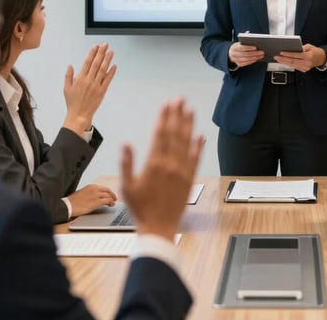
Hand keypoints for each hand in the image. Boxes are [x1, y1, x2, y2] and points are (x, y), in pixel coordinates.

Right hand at [63, 43, 116, 134]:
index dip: (92, 53)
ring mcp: (96, 86)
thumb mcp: (66, 88)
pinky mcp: (102, 91)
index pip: (87, 62)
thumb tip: (70, 66)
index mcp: (80, 79)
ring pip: (103, 70)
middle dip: (101, 53)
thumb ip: (68, 76)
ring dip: (107, 60)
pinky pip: (108, 80)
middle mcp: (89, 81)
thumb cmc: (73, 102)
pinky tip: (114, 66)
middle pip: (96, 64)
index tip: (95, 46)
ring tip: (111, 52)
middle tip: (105, 45)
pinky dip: (111, 73)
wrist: (79, 114)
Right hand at [67, 184, 117, 216]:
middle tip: (114, 199)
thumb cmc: (74, 201)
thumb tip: (97, 196)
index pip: (104, 188)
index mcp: (91, 186)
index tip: (111, 195)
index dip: (109, 192)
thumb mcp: (83, 193)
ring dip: (112, 200)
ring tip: (112, 203)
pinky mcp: (96, 202)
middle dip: (112, 195)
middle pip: (108, 191)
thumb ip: (91, 193)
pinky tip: (111, 205)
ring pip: (108, 196)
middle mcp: (95, 189)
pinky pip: (107, 201)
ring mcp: (96, 195)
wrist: (68, 205)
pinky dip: (111, 202)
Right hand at [120, 98, 203, 240]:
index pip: (160, 134)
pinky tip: (200, 135)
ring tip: (190, 109)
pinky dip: (199, 146)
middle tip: (180, 99)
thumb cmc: (140, 208)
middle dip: (177, 115)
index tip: (167, 104)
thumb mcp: (126, 186)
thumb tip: (126, 144)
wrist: (158, 227)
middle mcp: (170, 164)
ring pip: (187, 142)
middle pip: (175, 134)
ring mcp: (182, 171)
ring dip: (189, 125)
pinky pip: (196, 159)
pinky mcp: (190, 179)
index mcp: (154, 164)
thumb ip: (126, 164)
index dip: (164, 117)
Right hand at [228, 41, 264, 67]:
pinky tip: (257, 58)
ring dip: (255, 57)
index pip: (241, 47)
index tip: (255, 47)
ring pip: (246, 59)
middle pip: (245, 54)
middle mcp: (234, 54)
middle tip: (262, 52)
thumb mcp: (240, 43)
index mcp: (234, 47)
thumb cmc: (238, 47)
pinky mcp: (239, 64)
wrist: (231, 53)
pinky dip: (252, 61)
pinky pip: (247, 63)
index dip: (248, 48)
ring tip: (261, 55)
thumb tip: (255, 41)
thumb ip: (246, 42)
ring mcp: (236, 60)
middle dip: (254, 53)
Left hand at [275, 43, 325, 71]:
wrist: (321, 58)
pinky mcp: (303, 70)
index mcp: (308, 57)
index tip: (281, 52)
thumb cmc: (315, 51)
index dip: (288, 54)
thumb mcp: (309, 46)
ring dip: (284, 62)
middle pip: (292, 61)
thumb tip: (292, 48)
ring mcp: (305, 68)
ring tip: (278, 59)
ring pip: (292, 65)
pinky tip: (283, 62)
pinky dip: (288, 64)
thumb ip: (301, 47)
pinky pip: (294, 67)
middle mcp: (307, 63)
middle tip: (276, 57)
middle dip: (283, 59)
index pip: (296, 55)